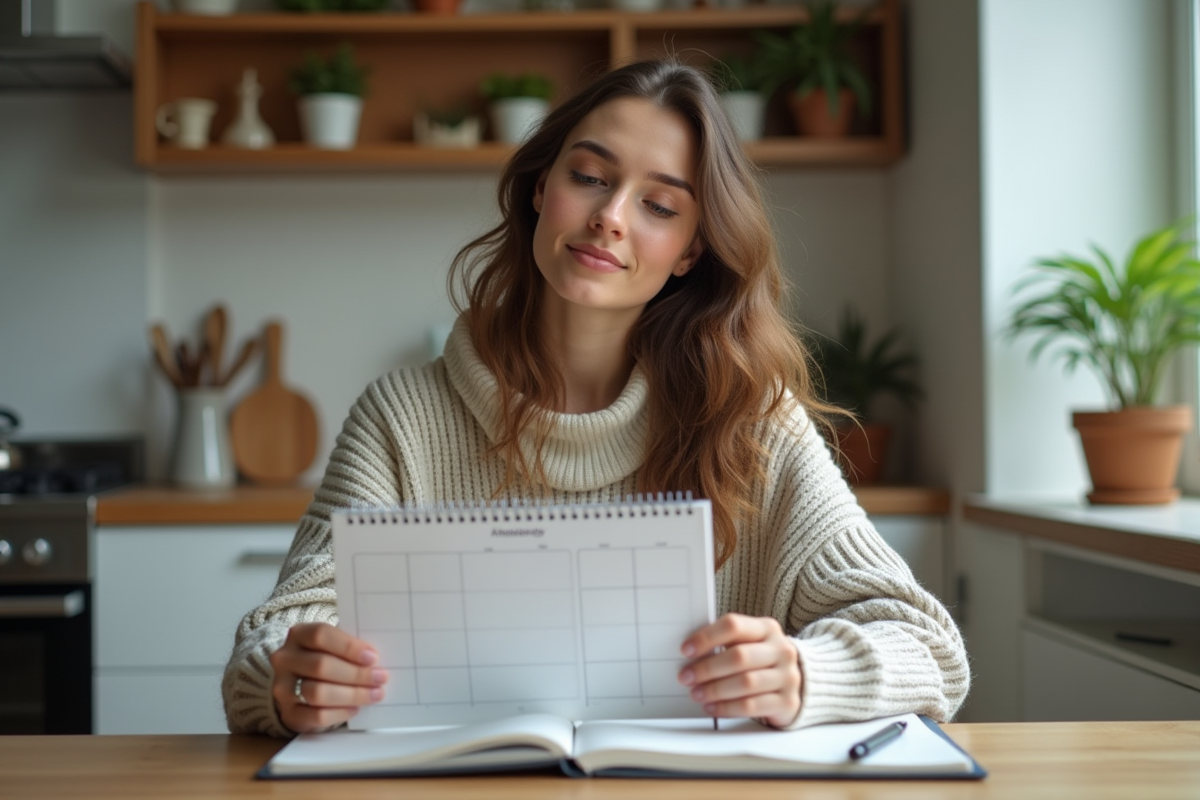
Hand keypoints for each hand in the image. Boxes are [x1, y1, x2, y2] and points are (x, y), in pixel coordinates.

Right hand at [269, 622, 387, 733]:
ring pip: (318, 693)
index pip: (321, 635)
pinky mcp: (288, 713)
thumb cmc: (325, 658)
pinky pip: (316, 716)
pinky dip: (340, 713)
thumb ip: (349, 648)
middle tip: (380, 678)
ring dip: (352, 695)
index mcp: (298, 634)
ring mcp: (282, 687)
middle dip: (356, 674)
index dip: (348, 647)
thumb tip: (375, 661)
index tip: (372, 657)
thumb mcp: (333, 646)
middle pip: (321, 666)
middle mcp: (285, 659)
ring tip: (374, 694)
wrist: (298, 685)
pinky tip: (355, 708)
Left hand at [677, 613, 801, 727]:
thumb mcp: (751, 643)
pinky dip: (726, 708)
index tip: (686, 650)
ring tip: (696, 694)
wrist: (800, 683)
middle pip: (739, 657)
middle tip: (686, 677)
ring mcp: (787, 676)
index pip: (734, 625)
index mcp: (767, 628)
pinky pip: (751, 706)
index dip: (707, 637)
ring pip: (746, 683)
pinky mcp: (787, 702)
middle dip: (707, 668)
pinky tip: (712, 707)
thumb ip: (726, 643)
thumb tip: (690, 653)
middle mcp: (781, 650)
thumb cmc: (763, 660)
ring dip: (715, 690)